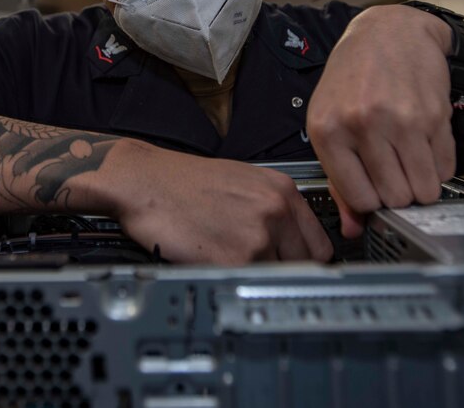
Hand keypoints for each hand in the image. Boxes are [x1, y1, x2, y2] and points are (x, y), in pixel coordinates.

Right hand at [108, 145, 333, 264]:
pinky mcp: (235, 259)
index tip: (293, 264)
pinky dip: (231, 278)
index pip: (319, 243)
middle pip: (304, 265)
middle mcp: (277, 211)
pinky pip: (247, 283)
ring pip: (276, 277)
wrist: (144, 182)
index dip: (303, 257)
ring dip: (254, 274)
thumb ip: (274, 208)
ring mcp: (259, 237)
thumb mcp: (243, 180)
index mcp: (282, 191)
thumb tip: (293, 242)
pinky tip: (212, 260)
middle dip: (282, 268)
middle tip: (254, 262)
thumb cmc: (184, 181)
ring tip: (226, 256)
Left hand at [306, 5, 457, 236]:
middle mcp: (363, 124)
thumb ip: (340, 179)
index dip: (371, 202)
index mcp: (329, 130)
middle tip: (395, 175)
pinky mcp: (434, 115)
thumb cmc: (352, 78)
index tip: (375, 191)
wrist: (389, 31)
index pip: (360, 198)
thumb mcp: (330, 122)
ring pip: (425, 190)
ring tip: (410, 164)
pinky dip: (439, 167)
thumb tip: (354, 228)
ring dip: (422, 186)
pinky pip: (447, 168)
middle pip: (396, 198)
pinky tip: (424, 146)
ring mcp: (402, 119)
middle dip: (399, 195)